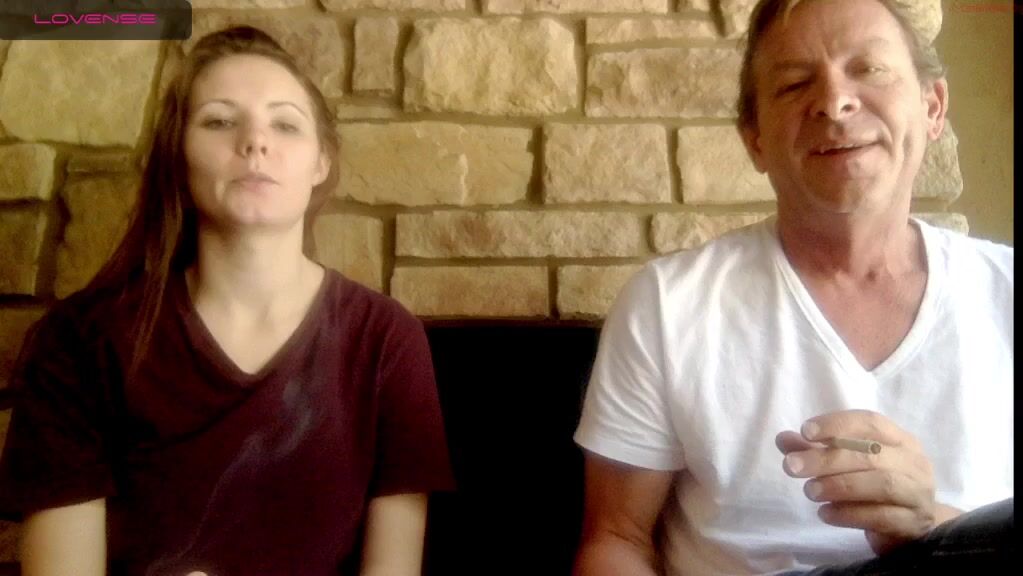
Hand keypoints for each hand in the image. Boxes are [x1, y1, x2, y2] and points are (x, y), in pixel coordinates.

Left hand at [775, 410, 958, 554]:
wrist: (912, 529)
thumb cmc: (876, 487)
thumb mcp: (849, 465)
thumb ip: (816, 450)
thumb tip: (783, 439)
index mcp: (900, 440)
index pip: (871, 422)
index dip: (837, 424)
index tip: (805, 431)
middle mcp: (914, 463)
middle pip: (871, 455)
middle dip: (827, 459)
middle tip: (791, 466)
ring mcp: (918, 494)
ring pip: (881, 484)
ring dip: (839, 486)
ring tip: (809, 491)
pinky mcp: (913, 524)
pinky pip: (881, 517)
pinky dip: (849, 514)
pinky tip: (825, 513)